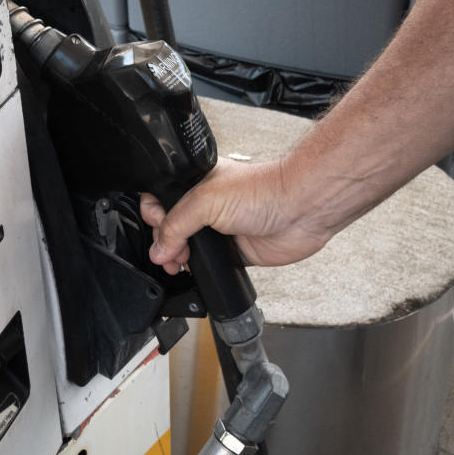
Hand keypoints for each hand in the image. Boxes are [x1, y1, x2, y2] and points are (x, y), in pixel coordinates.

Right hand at [141, 158, 332, 270]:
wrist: (299, 211)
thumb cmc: (262, 191)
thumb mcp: (205, 200)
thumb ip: (176, 223)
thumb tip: (159, 248)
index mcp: (196, 184)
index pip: (161, 199)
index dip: (154, 215)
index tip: (159, 228)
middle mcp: (206, 206)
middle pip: (170, 227)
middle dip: (163, 241)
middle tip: (170, 251)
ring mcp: (219, 229)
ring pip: (186, 247)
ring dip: (176, 258)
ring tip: (177, 263)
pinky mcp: (232, 251)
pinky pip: (207, 264)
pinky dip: (197, 270)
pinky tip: (192, 270)